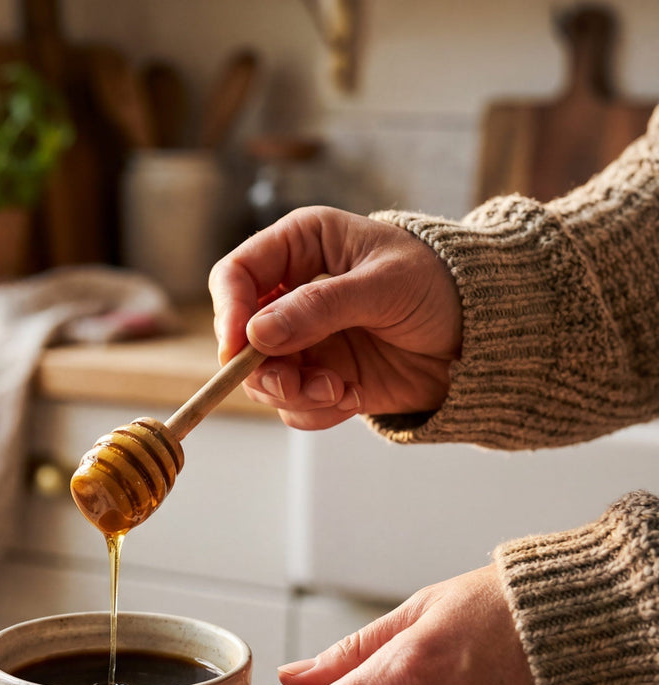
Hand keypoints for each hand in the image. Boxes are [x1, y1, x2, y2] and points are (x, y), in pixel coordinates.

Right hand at [208, 206, 462, 430]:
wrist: (485, 336)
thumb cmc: (443, 285)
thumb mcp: (384, 286)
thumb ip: (319, 308)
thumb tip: (256, 335)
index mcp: (301, 246)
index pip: (236, 276)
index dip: (228, 312)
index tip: (240, 349)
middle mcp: (293, 294)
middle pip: (240, 338)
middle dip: (264, 369)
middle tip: (296, 386)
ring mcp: (304, 341)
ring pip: (263, 378)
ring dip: (294, 394)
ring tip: (339, 391)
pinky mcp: (321, 378)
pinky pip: (293, 406)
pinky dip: (315, 410)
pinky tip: (351, 397)